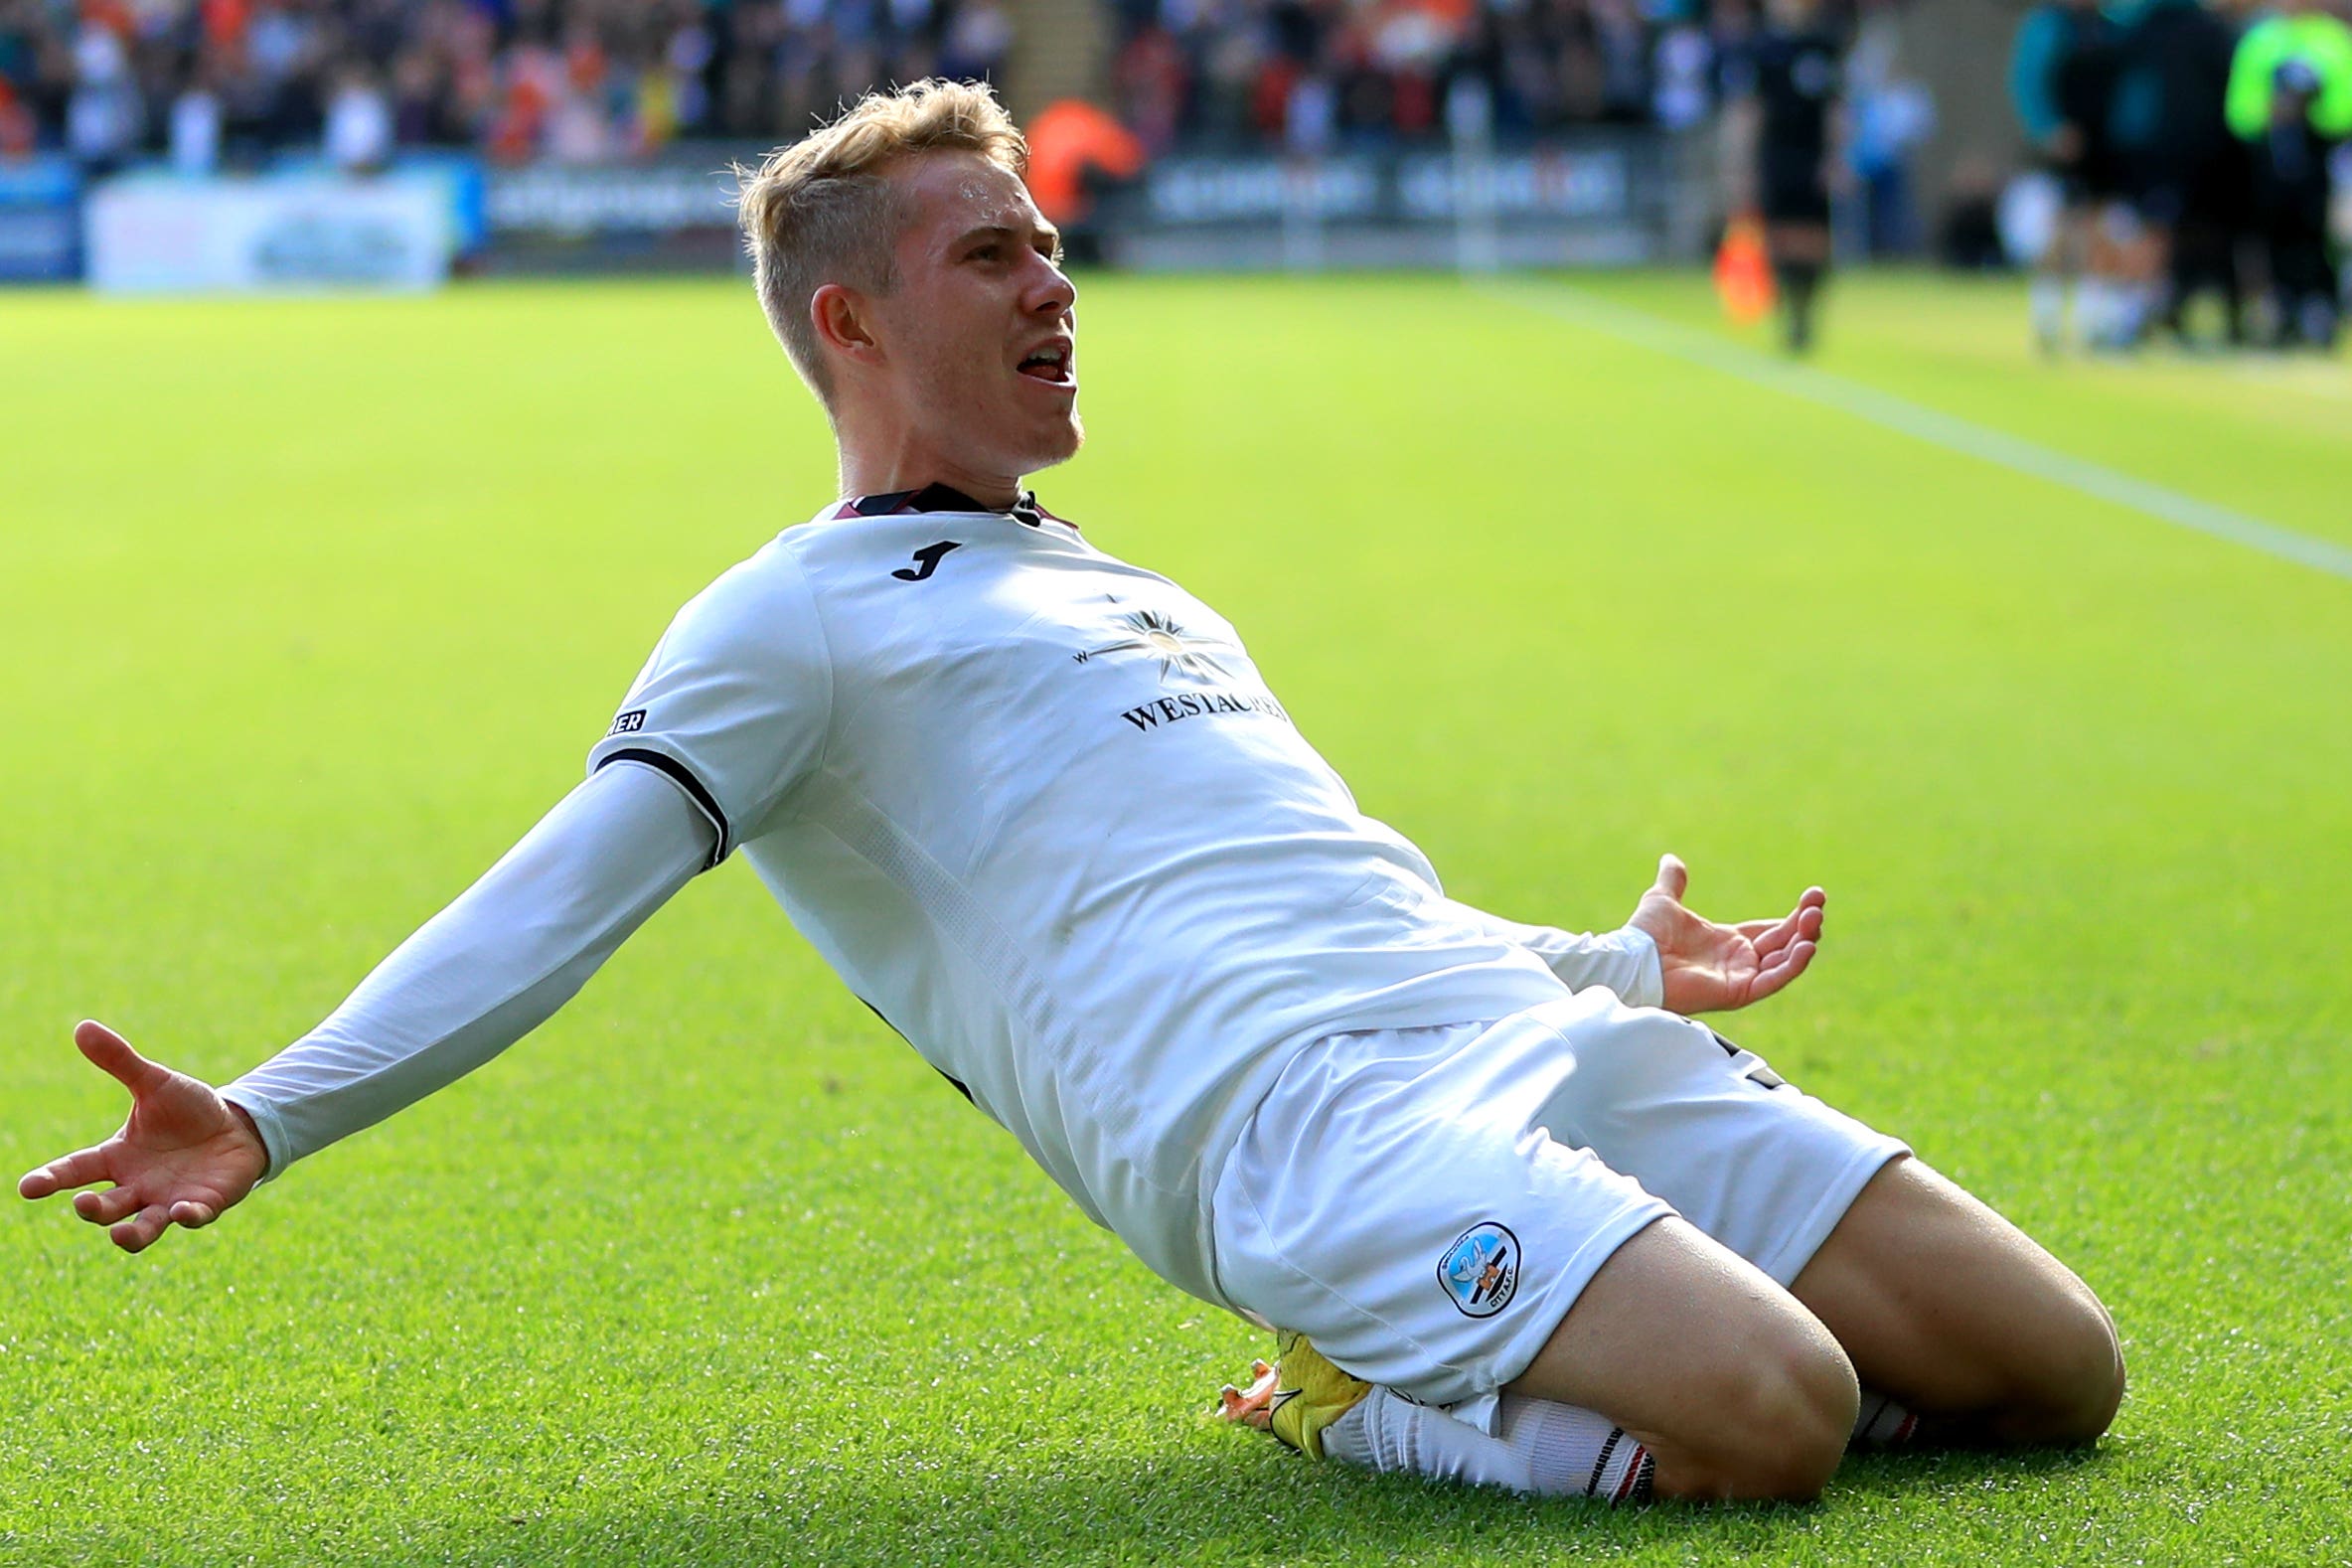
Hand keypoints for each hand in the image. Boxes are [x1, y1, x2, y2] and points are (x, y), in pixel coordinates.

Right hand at [18, 1021, 267, 1253]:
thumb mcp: (155, 1083)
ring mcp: (168, 1200)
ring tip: (119, 1237)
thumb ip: (120, 1061)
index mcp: (116, 1157)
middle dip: (93, 1210)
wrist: (238, 1127)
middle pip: (104, 1208)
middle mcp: (137, 1186)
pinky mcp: (203, 1205)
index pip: (75, 1170)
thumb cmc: (189, 1110)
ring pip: (142, 1230)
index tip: (27, 1186)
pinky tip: (184, 1212)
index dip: (50, 1179)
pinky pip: (192, 1219)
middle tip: (84, 1204)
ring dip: (130, 1236)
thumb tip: (82, 1027)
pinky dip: (188, 1218)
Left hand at [1627, 854, 1823, 1015]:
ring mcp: (1740, 978)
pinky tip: (1805, 947)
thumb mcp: (1663, 899)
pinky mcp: (1738, 992)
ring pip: (1784, 962)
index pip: (1772, 930)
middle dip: (1804, 925)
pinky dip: (1791, 966)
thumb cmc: (1644, 935)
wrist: (1633, 958)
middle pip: (1783, 943)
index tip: (1814, 897)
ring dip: (1803, 942)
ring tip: (1815, 920)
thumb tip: (1671, 859)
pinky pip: (1772, 981)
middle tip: (1818, 905)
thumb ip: (1673, 880)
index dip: (1793, 916)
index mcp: (1727, 942)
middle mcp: (1738, 961)